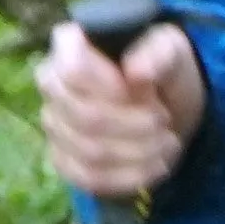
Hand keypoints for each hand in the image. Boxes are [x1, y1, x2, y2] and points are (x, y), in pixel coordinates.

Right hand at [38, 16, 206, 197]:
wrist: (168, 107)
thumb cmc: (162, 70)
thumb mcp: (172, 52)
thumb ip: (157, 54)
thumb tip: (135, 72)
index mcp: (71, 46)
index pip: (71, 68)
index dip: (106, 86)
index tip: (141, 92)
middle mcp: (52, 84)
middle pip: (85, 117)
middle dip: (135, 124)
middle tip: (164, 119)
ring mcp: (54, 124)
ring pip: (90, 152)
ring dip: (140, 152)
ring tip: (168, 142)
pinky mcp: (64, 159)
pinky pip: (90, 178)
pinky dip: (131, 176)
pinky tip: (157, 165)